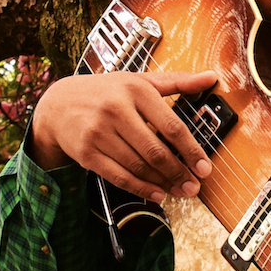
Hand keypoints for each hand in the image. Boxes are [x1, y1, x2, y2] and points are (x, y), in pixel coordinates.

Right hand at [27, 69, 218, 201]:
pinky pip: (119, 176)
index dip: (191, 150)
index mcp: (135, 90)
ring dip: (162, 183)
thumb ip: (177, 81)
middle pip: (155, 150)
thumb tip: (211, 77)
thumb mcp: (139, 80)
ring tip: (179, 190)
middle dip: (178, 173)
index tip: (204, 167)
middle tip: (193, 186)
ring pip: (138, 166)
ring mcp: (98, 133)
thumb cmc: (106, 92)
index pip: (171, 125)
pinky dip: (140, 188)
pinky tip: (156, 193)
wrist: (59, 104)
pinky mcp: (86, 153)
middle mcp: (116, 110)